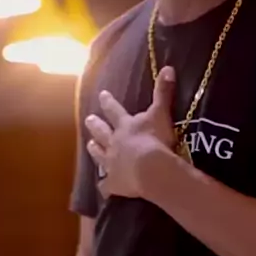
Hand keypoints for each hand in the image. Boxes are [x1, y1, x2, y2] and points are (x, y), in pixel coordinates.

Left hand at [85, 66, 175, 198]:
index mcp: (125, 126)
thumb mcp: (161, 114)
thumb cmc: (156, 139)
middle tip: (88, 119)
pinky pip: (106, 185)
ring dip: (94, 150)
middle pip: (102, 132)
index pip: (115, 111)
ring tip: (89, 145)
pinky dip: (104, 186)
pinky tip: (102, 187)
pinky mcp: (114, 184)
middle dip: (95, 125)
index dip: (108, 102)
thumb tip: (167, 67)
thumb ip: (163, 92)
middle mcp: (114, 143)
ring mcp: (111, 164)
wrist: (150, 168)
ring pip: (99, 155)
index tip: (101, 95)